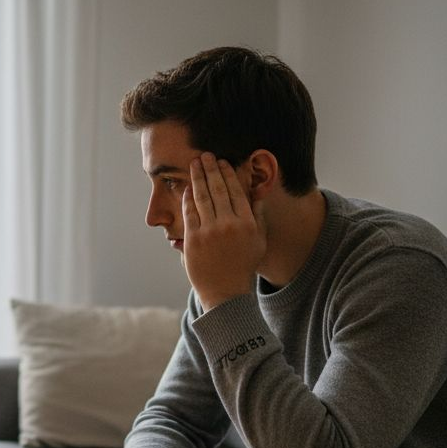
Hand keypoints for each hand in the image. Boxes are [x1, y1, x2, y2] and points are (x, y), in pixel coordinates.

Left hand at [182, 152, 267, 308]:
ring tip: (194, 164)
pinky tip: (187, 187)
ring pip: (202, 197)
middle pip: (218, 189)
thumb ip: (258, 216)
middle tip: (205, 155)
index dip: (227, 174)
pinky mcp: (193, 239)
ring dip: (197, 177)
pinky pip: (189, 212)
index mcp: (246, 223)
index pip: (236, 191)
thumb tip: (257, 193)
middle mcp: (229, 224)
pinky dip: (187, 197)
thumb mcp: (259, 241)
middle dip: (210, 169)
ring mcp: (209, 231)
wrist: (226, 293)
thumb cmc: (243, 266)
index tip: (222, 162)